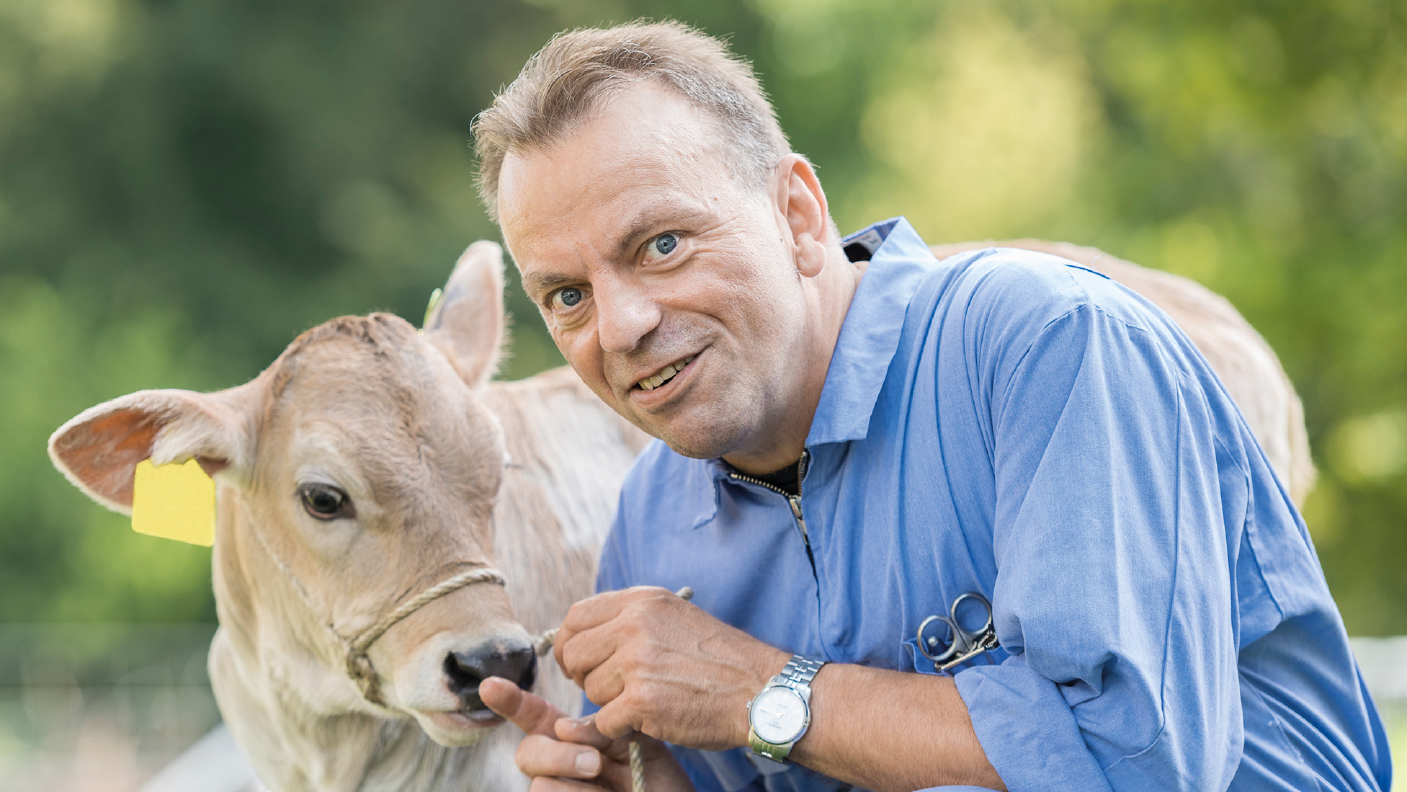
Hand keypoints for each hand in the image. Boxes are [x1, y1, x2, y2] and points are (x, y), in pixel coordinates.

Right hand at [480, 676, 693, 791]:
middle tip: (595, 763)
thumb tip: (563, 727)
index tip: (489, 685)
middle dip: (557, 756)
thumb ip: (601, 726)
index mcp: (571, 737)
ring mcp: (558, 790)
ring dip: (574, 784)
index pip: (533, 716)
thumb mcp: (635, 740)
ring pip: (540, 784)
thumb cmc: (654, 775)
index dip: (511, 702)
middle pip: (528, 752)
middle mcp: (557, 765)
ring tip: (607, 782)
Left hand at [553, 586, 788, 749]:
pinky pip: (605, 720)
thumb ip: (632, 619)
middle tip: (609, 688)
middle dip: (584, 676)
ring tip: (645, 700)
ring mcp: (637, 663)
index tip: (579, 661)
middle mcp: (635, 626)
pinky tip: (648, 720)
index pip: (576, 616)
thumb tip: (586, 634)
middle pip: (575, 653)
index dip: (570, 642)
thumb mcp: (675, 616)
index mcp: (642, 602)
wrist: (759, 690)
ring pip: (590, 689)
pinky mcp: (641, 701)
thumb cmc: (719, 659)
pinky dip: (622, 727)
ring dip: (610, 703)